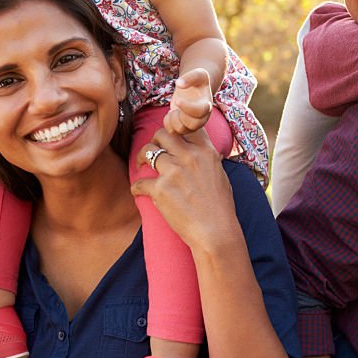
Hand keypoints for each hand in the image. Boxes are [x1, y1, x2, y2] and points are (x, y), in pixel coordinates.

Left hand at [131, 127, 235, 252]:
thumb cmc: (221, 208)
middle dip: (154, 140)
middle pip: (162, 134)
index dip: (175, 126)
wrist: (216, 232)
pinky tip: (138, 192)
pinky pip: (139, 183)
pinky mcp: (160, 189)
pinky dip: (136, 188)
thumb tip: (202, 154)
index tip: (170, 135)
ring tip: (140, 165)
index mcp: (206, 152)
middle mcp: (190, 157)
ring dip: (141, 158)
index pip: (187, 126)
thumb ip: (208, 160)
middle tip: (151, 151)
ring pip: (148, 152)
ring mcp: (174, 172)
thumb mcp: (220, 175)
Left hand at [165, 68, 212, 134]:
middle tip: (177, 103)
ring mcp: (192, 125)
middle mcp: (201, 118)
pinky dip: (167, 123)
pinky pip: (173, 132)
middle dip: (180, 115)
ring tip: (174, 109)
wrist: (195, 91)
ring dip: (173, 118)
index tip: (177, 100)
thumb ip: (190, 76)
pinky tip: (171, 114)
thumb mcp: (198, 74)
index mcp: (206, 105)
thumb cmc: (197, 83)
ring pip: (181, 130)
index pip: (200, 112)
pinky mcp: (184, 129)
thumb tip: (179, 83)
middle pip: (191, 125)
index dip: (187, 107)